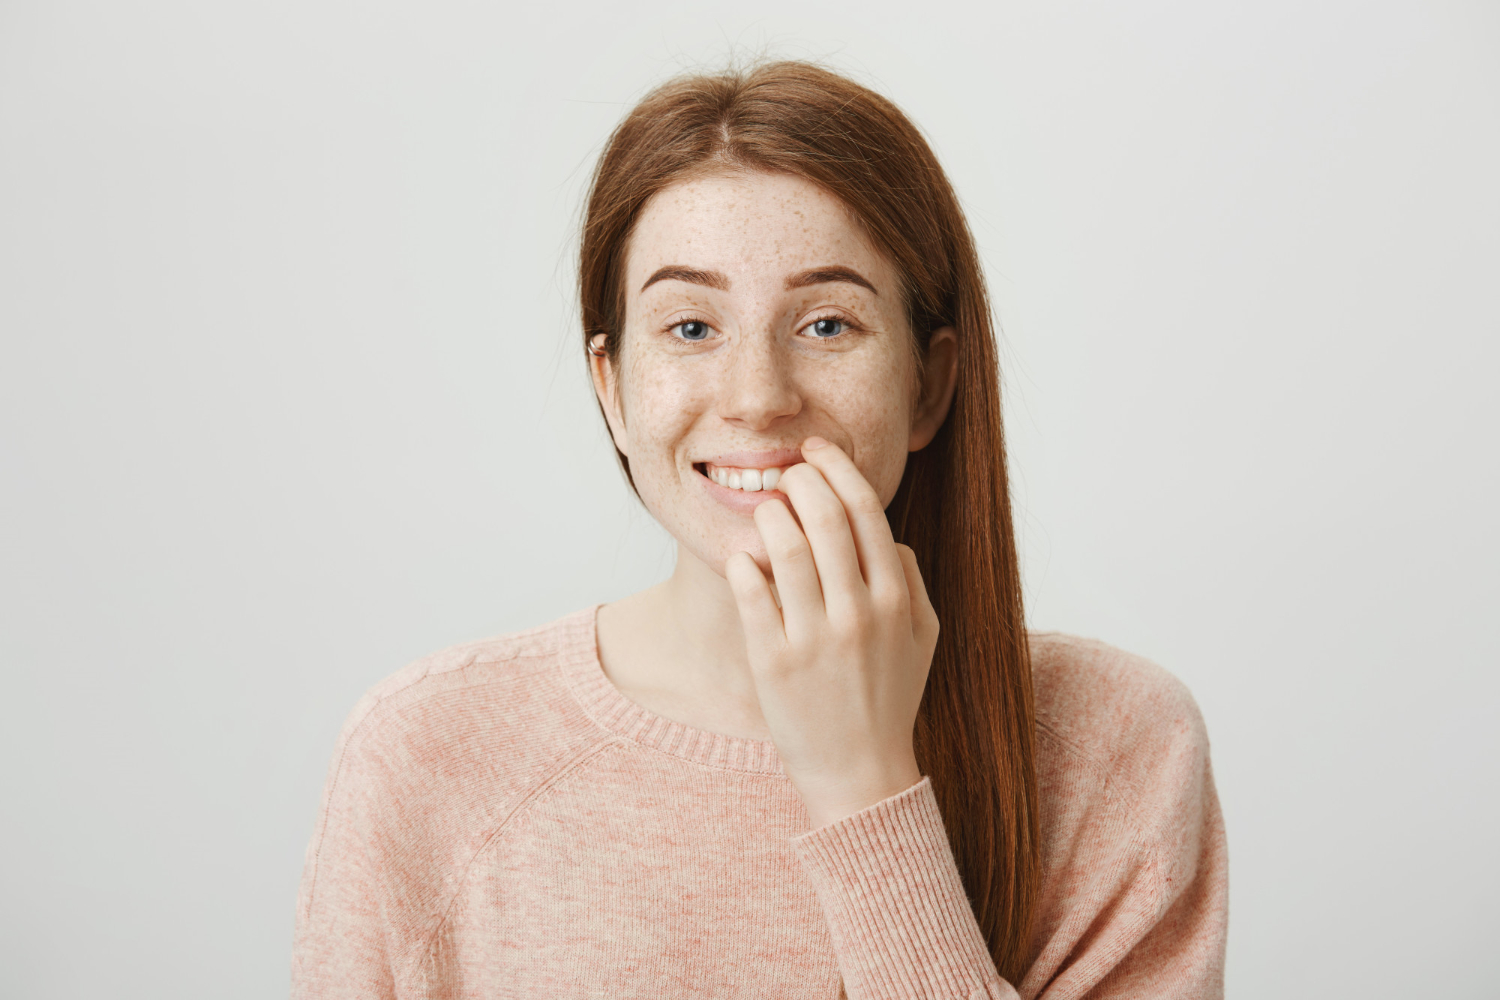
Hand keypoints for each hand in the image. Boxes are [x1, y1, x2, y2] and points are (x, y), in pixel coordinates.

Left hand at [724, 437, 939, 828]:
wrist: (859, 773)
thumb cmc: (889, 699)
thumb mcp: (922, 638)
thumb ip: (911, 580)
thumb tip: (885, 536)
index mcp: (895, 600)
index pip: (866, 512)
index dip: (838, 468)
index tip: (816, 450)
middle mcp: (857, 614)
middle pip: (825, 519)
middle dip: (800, 479)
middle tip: (786, 471)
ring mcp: (814, 638)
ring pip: (785, 549)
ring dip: (770, 515)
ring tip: (763, 509)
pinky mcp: (774, 662)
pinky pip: (752, 594)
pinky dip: (744, 564)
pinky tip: (743, 557)